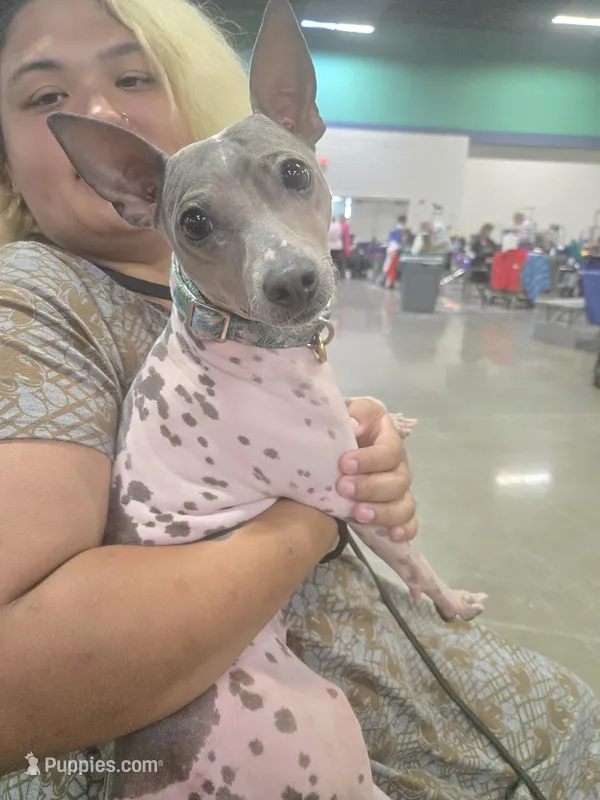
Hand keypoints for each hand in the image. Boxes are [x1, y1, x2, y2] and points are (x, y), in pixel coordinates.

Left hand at [337, 397, 416, 542]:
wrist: (337, 448)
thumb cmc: (345, 429)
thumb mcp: (349, 412)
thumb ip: (356, 413)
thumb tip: (355, 425)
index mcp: (389, 440)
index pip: (389, 451)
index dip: (369, 459)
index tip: (344, 464)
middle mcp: (398, 467)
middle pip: (398, 482)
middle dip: (370, 487)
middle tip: (343, 488)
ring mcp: (399, 491)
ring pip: (405, 506)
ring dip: (383, 512)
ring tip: (358, 514)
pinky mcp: (395, 511)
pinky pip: (409, 523)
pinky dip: (405, 530)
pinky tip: (392, 535)